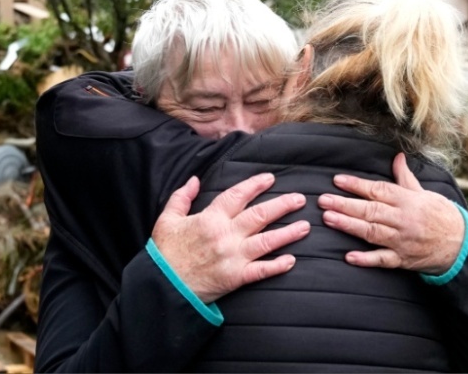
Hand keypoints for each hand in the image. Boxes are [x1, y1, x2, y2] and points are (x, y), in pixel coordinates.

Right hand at [152, 173, 308, 303]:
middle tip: (300, 199)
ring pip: (266, 241)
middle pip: (259, 215)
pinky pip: (261, 271)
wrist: (162, 288)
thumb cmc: (164, 254)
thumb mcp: (166, 220)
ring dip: (288, 233)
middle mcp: (225, 235)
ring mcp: (233, 257)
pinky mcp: (235, 278)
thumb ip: (181, 198)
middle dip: (282, 205)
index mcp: (210, 219)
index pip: (237, 196)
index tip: (270, 178)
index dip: (255, 185)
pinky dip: (277, 266)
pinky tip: (292, 260)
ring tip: (305, 226)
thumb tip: (194, 179)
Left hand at [318, 153, 464, 274]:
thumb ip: (405, 178)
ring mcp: (402, 240)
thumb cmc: (440, 215)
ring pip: (372, 232)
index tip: (337, 181)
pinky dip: (366, 259)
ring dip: (349, 226)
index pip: (378, 190)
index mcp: (408, 200)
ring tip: (329, 219)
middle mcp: (403, 219)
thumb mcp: (425, 193)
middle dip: (345, 205)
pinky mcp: (403, 259)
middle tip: (323, 200)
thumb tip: (397, 157)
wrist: (461, 244)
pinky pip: (382, 260)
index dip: (357, 185)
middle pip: (370, 210)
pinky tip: (349, 256)